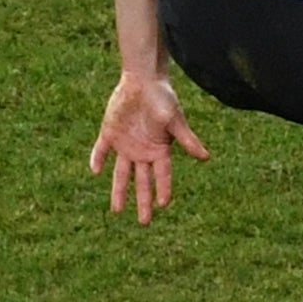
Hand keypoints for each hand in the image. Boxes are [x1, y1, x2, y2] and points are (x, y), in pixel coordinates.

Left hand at [89, 70, 209, 226]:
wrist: (143, 78)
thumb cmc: (163, 97)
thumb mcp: (175, 120)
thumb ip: (187, 140)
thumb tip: (206, 158)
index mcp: (160, 149)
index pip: (163, 174)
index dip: (163, 189)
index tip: (163, 205)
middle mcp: (143, 151)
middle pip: (143, 181)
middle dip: (143, 201)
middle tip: (144, 222)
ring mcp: (125, 144)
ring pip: (121, 173)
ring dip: (119, 191)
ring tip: (116, 211)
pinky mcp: (110, 134)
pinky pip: (102, 150)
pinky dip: (98, 159)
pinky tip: (96, 171)